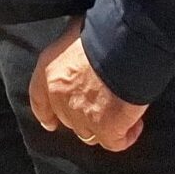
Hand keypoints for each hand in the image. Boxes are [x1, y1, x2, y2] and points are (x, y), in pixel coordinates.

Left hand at [28, 18, 146, 152]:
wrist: (124, 44)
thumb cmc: (102, 31)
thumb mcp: (76, 32)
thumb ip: (73, 48)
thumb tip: (80, 46)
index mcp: (49, 71)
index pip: (39, 99)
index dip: (46, 113)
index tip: (51, 123)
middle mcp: (60, 96)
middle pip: (68, 119)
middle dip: (84, 117)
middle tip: (104, 108)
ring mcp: (82, 116)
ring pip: (89, 134)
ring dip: (104, 127)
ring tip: (122, 116)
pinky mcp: (106, 128)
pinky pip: (114, 143)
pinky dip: (126, 136)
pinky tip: (135, 126)